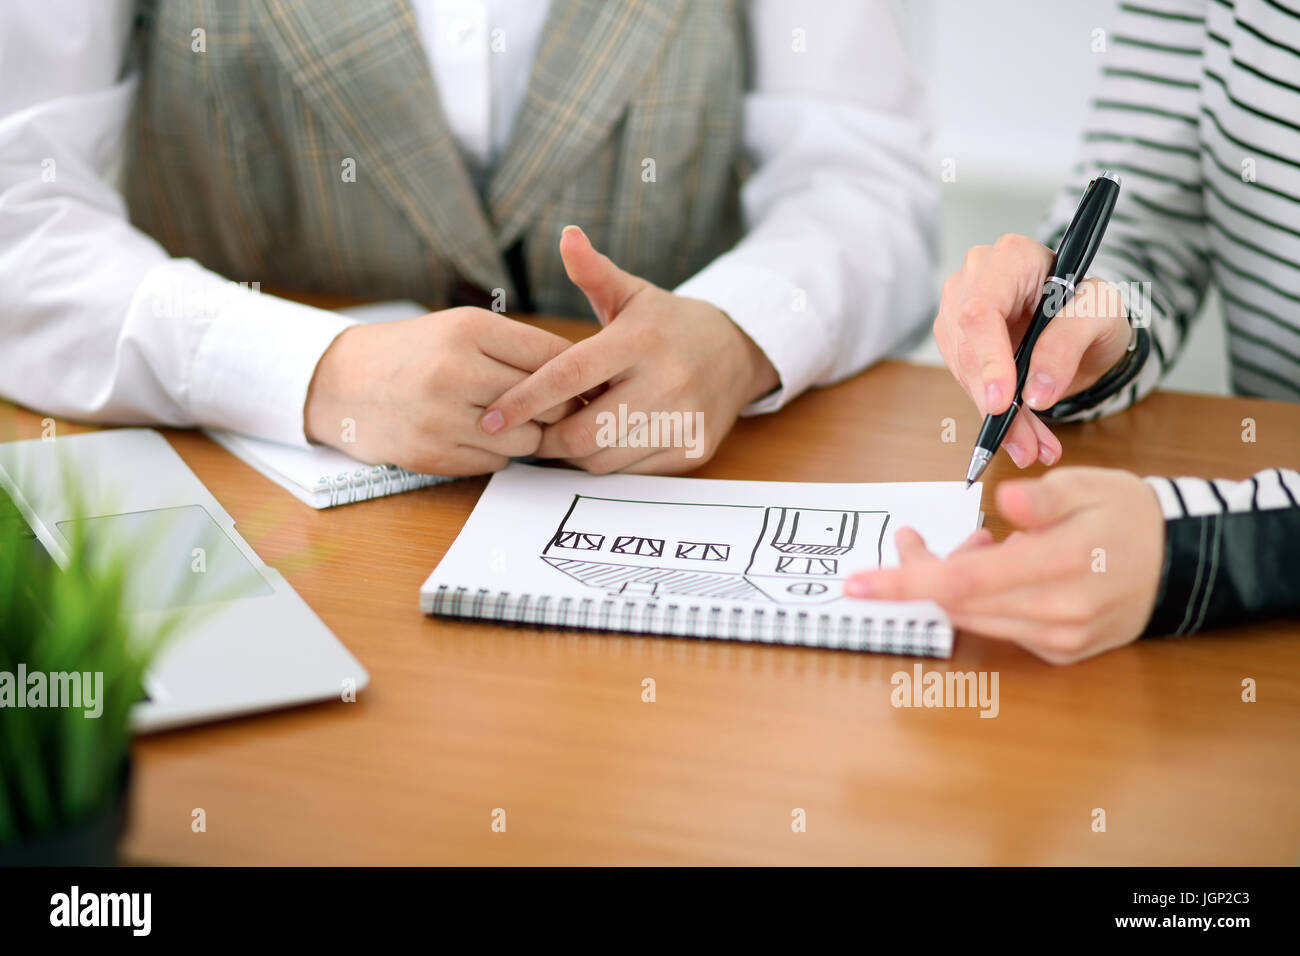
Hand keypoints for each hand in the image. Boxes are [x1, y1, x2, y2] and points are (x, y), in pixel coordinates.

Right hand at [304, 307, 576, 474]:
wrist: (339, 383)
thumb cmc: (414, 353)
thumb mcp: (460, 330)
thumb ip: (516, 348)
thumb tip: (584, 377)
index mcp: (468, 330)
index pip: (553, 356)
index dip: (576, 374)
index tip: (586, 383)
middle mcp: (455, 371)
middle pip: (546, 402)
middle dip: (555, 408)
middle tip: (553, 408)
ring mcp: (441, 417)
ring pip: (526, 439)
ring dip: (527, 435)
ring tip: (509, 421)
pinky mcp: (431, 454)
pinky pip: (497, 462)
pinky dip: (496, 453)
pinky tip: (476, 436)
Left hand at [478, 226, 779, 473]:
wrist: (737, 352)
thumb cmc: (666, 324)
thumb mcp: (631, 293)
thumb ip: (593, 271)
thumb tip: (567, 235)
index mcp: (640, 341)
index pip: (569, 376)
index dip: (525, 399)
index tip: (492, 416)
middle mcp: (666, 381)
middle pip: (583, 431)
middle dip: (547, 438)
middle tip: (531, 431)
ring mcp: (683, 420)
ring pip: (604, 458)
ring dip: (575, 454)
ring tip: (565, 435)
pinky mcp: (693, 450)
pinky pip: (631, 472)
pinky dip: (607, 462)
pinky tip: (602, 442)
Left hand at [844, 467, 1164, 663]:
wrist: (1183, 562)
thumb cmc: (1128, 515)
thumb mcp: (1091, 486)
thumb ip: (1044, 497)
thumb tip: (1007, 502)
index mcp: (1060, 565)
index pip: (963, 582)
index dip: (905, 582)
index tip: (858, 583)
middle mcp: (1057, 613)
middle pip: (957, 601)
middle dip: (920, 571)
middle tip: (914, 538)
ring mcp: (1059, 639)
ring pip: (974, 616)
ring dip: (952, 582)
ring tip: (976, 545)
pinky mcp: (1061, 652)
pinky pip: (999, 626)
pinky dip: (982, 598)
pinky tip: (1001, 566)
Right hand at [934, 234, 1131, 468]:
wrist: (1085, 325)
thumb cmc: (1092, 307)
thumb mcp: (1101, 315)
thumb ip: (1069, 344)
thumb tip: (1034, 393)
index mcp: (1011, 257)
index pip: (982, 310)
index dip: (988, 359)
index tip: (1003, 403)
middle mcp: (975, 277)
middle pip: (968, 347)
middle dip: (995, 402)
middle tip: (1026, 444)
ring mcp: (958, 307)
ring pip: (962, 372)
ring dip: (995, 417)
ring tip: (1031, 444)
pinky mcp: (956, 339)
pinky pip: (965, 383)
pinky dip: (993, 415)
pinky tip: (1020, 432)